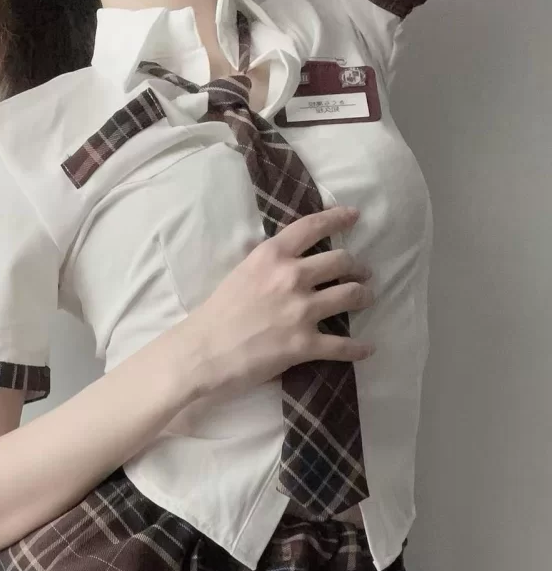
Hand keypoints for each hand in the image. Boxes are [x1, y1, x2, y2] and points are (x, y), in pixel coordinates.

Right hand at [186, 207, 374, 399]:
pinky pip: (342, 345)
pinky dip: (359, 348)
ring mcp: (300, 311)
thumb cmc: (215, 315)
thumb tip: (287, 264)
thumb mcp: (241, 274)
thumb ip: (268, 265)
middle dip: (357, 266)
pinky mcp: (303, 344)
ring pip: (350, 296)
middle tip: (362, 272)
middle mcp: (291, 277)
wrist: (202, 353)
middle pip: (340, 262)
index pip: (313, 227)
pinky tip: (368, 349)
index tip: (354, 217)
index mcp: (272, 256)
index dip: (338, 219)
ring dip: (364, 297)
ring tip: (367, 299)